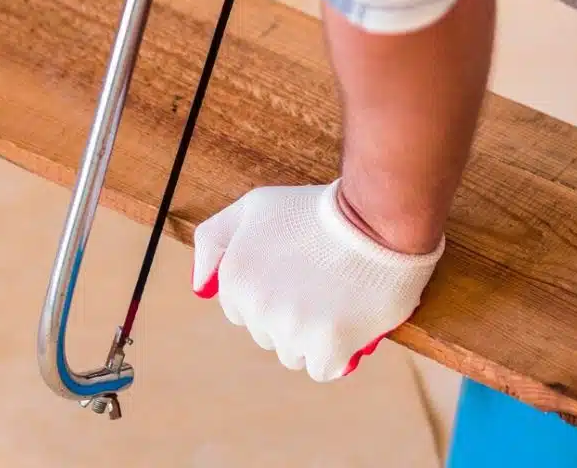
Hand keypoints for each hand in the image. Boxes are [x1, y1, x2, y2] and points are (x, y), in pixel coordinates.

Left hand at [192, 181, 444, 381]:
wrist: (375, 217)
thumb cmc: (317, 210)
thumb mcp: (253, 207)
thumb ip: (214, 240)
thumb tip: (201, 288)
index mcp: (234, 277)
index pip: (240, 310)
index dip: (270, 294)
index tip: (294, 275)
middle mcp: (256, 306)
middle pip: (266, 334)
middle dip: (289, 317)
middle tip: (319, 284)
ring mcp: (291, 329)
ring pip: (293, 355)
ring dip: (312, 338)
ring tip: (335, 302)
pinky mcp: (327, 346)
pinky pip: (322, 370)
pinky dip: (335, 355)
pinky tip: (347, 326)